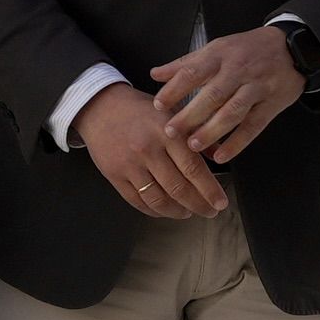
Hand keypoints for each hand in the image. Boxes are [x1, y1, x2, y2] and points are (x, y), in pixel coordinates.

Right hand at [77, 82, 225, 216]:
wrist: (99, 107)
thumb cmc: (139, 109)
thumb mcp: (171, 112)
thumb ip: (196, 133)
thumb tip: (220, 155)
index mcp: (166, 132)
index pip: (193, 168)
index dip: (209, 190)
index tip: (220, 203)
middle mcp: (148, 150)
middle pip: (178, 188)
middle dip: (198, 205)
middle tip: (210, 211)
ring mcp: (129, 165)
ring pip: (158, 200)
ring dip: (177, 211)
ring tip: (188, 212)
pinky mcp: (114, 176)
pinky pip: (138, 201)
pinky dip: (155, 211)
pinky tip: (166, 210)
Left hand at [150, 25, 308, 164]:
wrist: (292, 48)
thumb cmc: (248, 50)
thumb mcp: (217, 49)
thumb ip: (185, 63)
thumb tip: (155, 74)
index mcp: (220, 55)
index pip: (193, 72)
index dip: (175, 89)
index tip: (158, 105)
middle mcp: (238, 71)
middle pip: (212, 95)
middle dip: (190, 115)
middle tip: (171, 132)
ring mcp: (256, 88)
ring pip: (233, 112)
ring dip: (212, 130)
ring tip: (194, 146)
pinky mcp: (271, 105)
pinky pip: (253, 126)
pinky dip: (237, 142)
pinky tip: (221, 155)